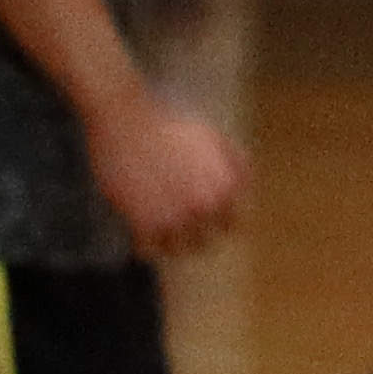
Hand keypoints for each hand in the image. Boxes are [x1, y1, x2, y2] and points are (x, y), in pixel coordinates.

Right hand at [90, 90, 245, 257]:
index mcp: (226, 186)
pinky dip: (145, 244)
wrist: (127, 123)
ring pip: (178, 250)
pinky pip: (148, 250)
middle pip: (206, 242)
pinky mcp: (143, 224)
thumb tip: (245, 188)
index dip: (218, 221)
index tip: (205, 218)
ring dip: (170, 242)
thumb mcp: (214, 138)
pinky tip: (140, 230)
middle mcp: (206, 206)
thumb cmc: (170, 127)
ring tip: (161, 228)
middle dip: (196, 234)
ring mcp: (175, 218)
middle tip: (178, 222)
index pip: (232, 224)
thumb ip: (235, 163)